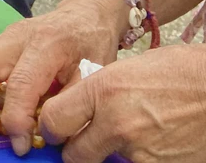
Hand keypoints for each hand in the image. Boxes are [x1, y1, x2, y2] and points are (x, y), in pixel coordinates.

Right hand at [0, 0, 127, 155]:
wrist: (86, 14)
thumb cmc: (92, 46)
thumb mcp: (94, 73)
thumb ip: (70, 102)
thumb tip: (46, 134)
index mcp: (46, 44)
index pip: (20, 83)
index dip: (16, 118)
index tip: (20, 146)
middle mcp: (16, 37)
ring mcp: (0, 38)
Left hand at [41, 44, 205, 162]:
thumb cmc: (175, 72)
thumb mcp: (124, 71)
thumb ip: (96, 93)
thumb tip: (76, 111)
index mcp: (102, 90)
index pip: (54, 120)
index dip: (51, 127)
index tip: (54, 129)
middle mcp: (116, 123)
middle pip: (73, 156)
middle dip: (74, 151)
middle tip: (80, 143)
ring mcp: (140, 152)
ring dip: (107, 158)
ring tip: (123, 140)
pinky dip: (135, 162)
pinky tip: (146, 148)